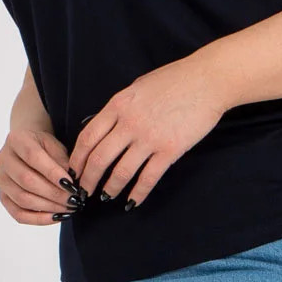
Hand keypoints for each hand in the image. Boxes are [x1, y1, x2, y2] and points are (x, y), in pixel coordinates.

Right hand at [0, 124, 81, 225]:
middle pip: (27, 181)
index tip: (71, 184)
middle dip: (54, 193)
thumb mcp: (55, 145)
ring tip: (68, 209)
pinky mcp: (3, 196)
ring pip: (22, 199)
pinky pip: (18, 214)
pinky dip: (38, 219)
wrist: (27, 148)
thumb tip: (70, 181)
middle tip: (74, 200)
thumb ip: (62, 159)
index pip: (33, 157)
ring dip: (49, 207)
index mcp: (16, 140)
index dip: (52, 172)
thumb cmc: (43, 146)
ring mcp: (1, 180)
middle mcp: (3, 160)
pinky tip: (56, 217)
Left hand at [70, 56, 225, 206]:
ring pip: (121, 172)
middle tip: (83, 191)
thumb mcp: (138, 88)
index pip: (87, 137)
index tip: (74, 171)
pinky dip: (138, 193)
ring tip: (107, 196)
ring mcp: (149, 138)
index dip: (77, 159)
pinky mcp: (170, 150)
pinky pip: (148, 178)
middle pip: (99, 158)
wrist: (207, 80)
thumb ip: (121, 107)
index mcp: (118, 105)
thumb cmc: (174, 80)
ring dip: (111, 188)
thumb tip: (107, 126)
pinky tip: (133, 202)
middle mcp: (129, 123)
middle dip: (88, 179)